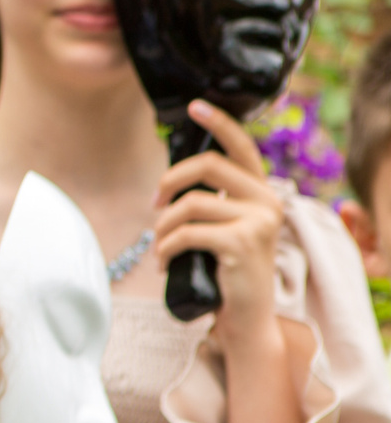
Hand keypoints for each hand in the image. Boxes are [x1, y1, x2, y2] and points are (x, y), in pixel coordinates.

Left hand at [154, 99, 285, 337]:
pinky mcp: (242, 242)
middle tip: (153, 205)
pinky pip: (187, 233)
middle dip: (169, 182)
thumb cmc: (226, 268)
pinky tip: (163, 262)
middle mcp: (267, 201)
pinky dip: (165, 247)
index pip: (242, 147)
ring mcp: (259, 221)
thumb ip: (212, 201)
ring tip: (159, 246)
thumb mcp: (223, 227)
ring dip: (162, 227)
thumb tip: (171, 181)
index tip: (195, 106)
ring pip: (189, 204)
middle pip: (207, 166)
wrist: (245, 316)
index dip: (219, 123)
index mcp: (262, 192)